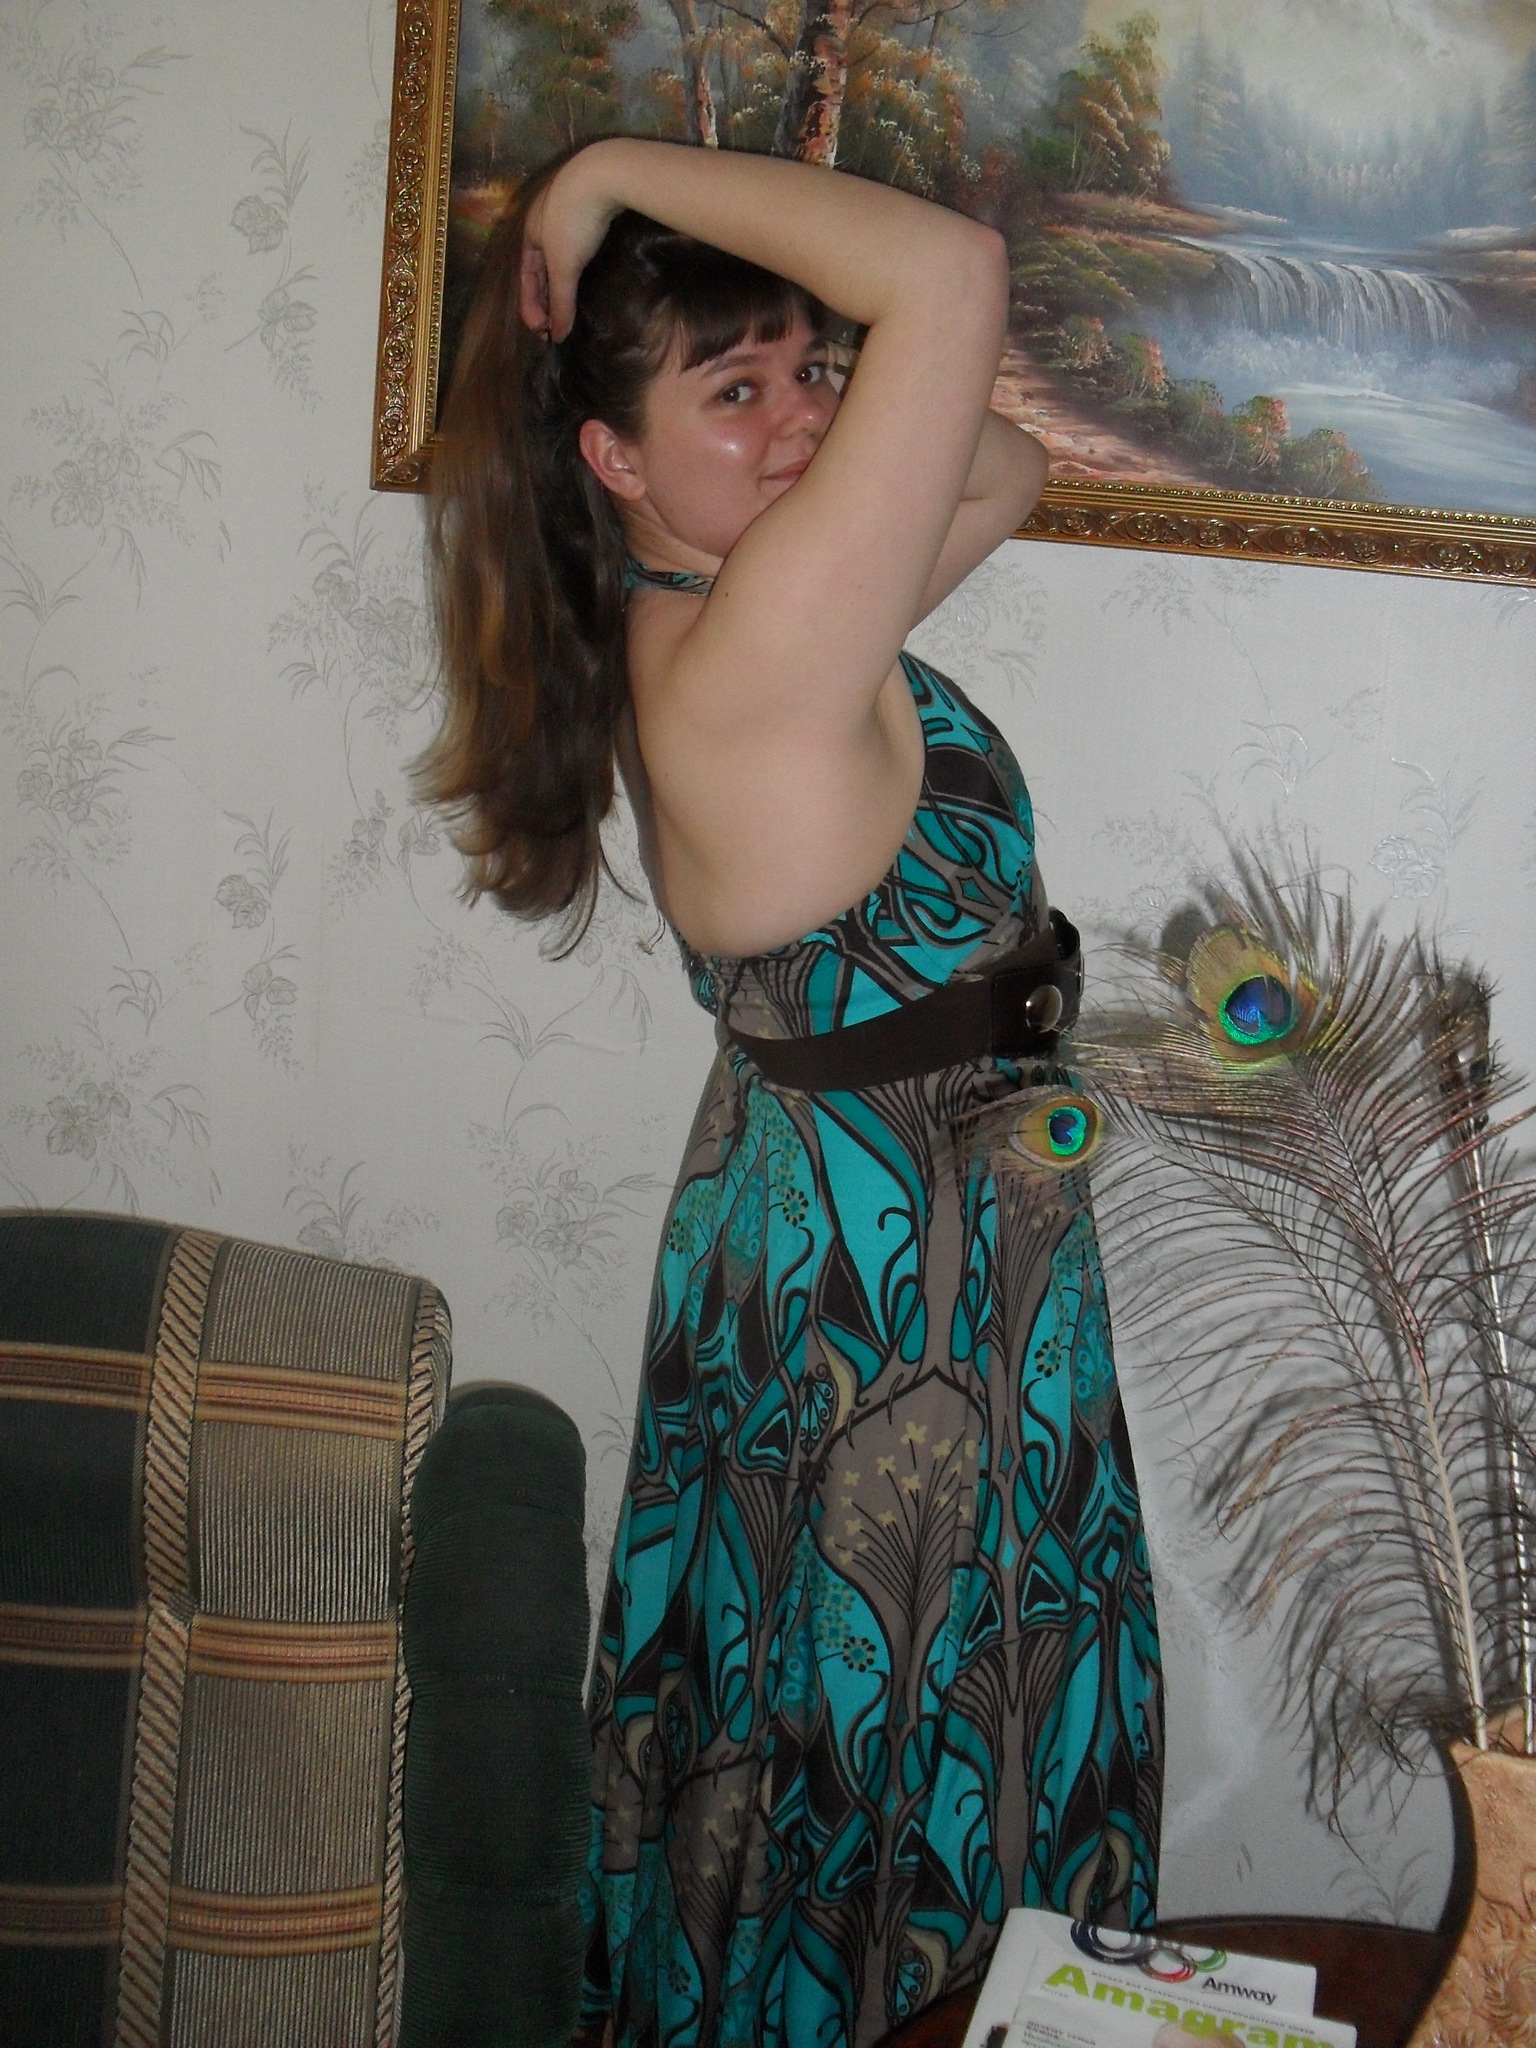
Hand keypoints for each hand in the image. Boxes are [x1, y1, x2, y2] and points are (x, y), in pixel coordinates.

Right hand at [518, 144, 623, 342]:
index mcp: (529, 233)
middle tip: (553, 325)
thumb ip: (560, 302)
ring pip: (558, 257)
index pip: (525, 276)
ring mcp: (566, 214)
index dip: (530, 305)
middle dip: (544, 297)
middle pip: (540, 268)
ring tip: (567, 306)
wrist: (604, 175)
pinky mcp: (589, 210)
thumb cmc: (574, 221)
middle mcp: (543, 222)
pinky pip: (576, 246)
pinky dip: (576, 267)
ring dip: (560, 283)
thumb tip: (558, 335)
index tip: (541, 331)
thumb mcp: (564, 266)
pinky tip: (585, 277)